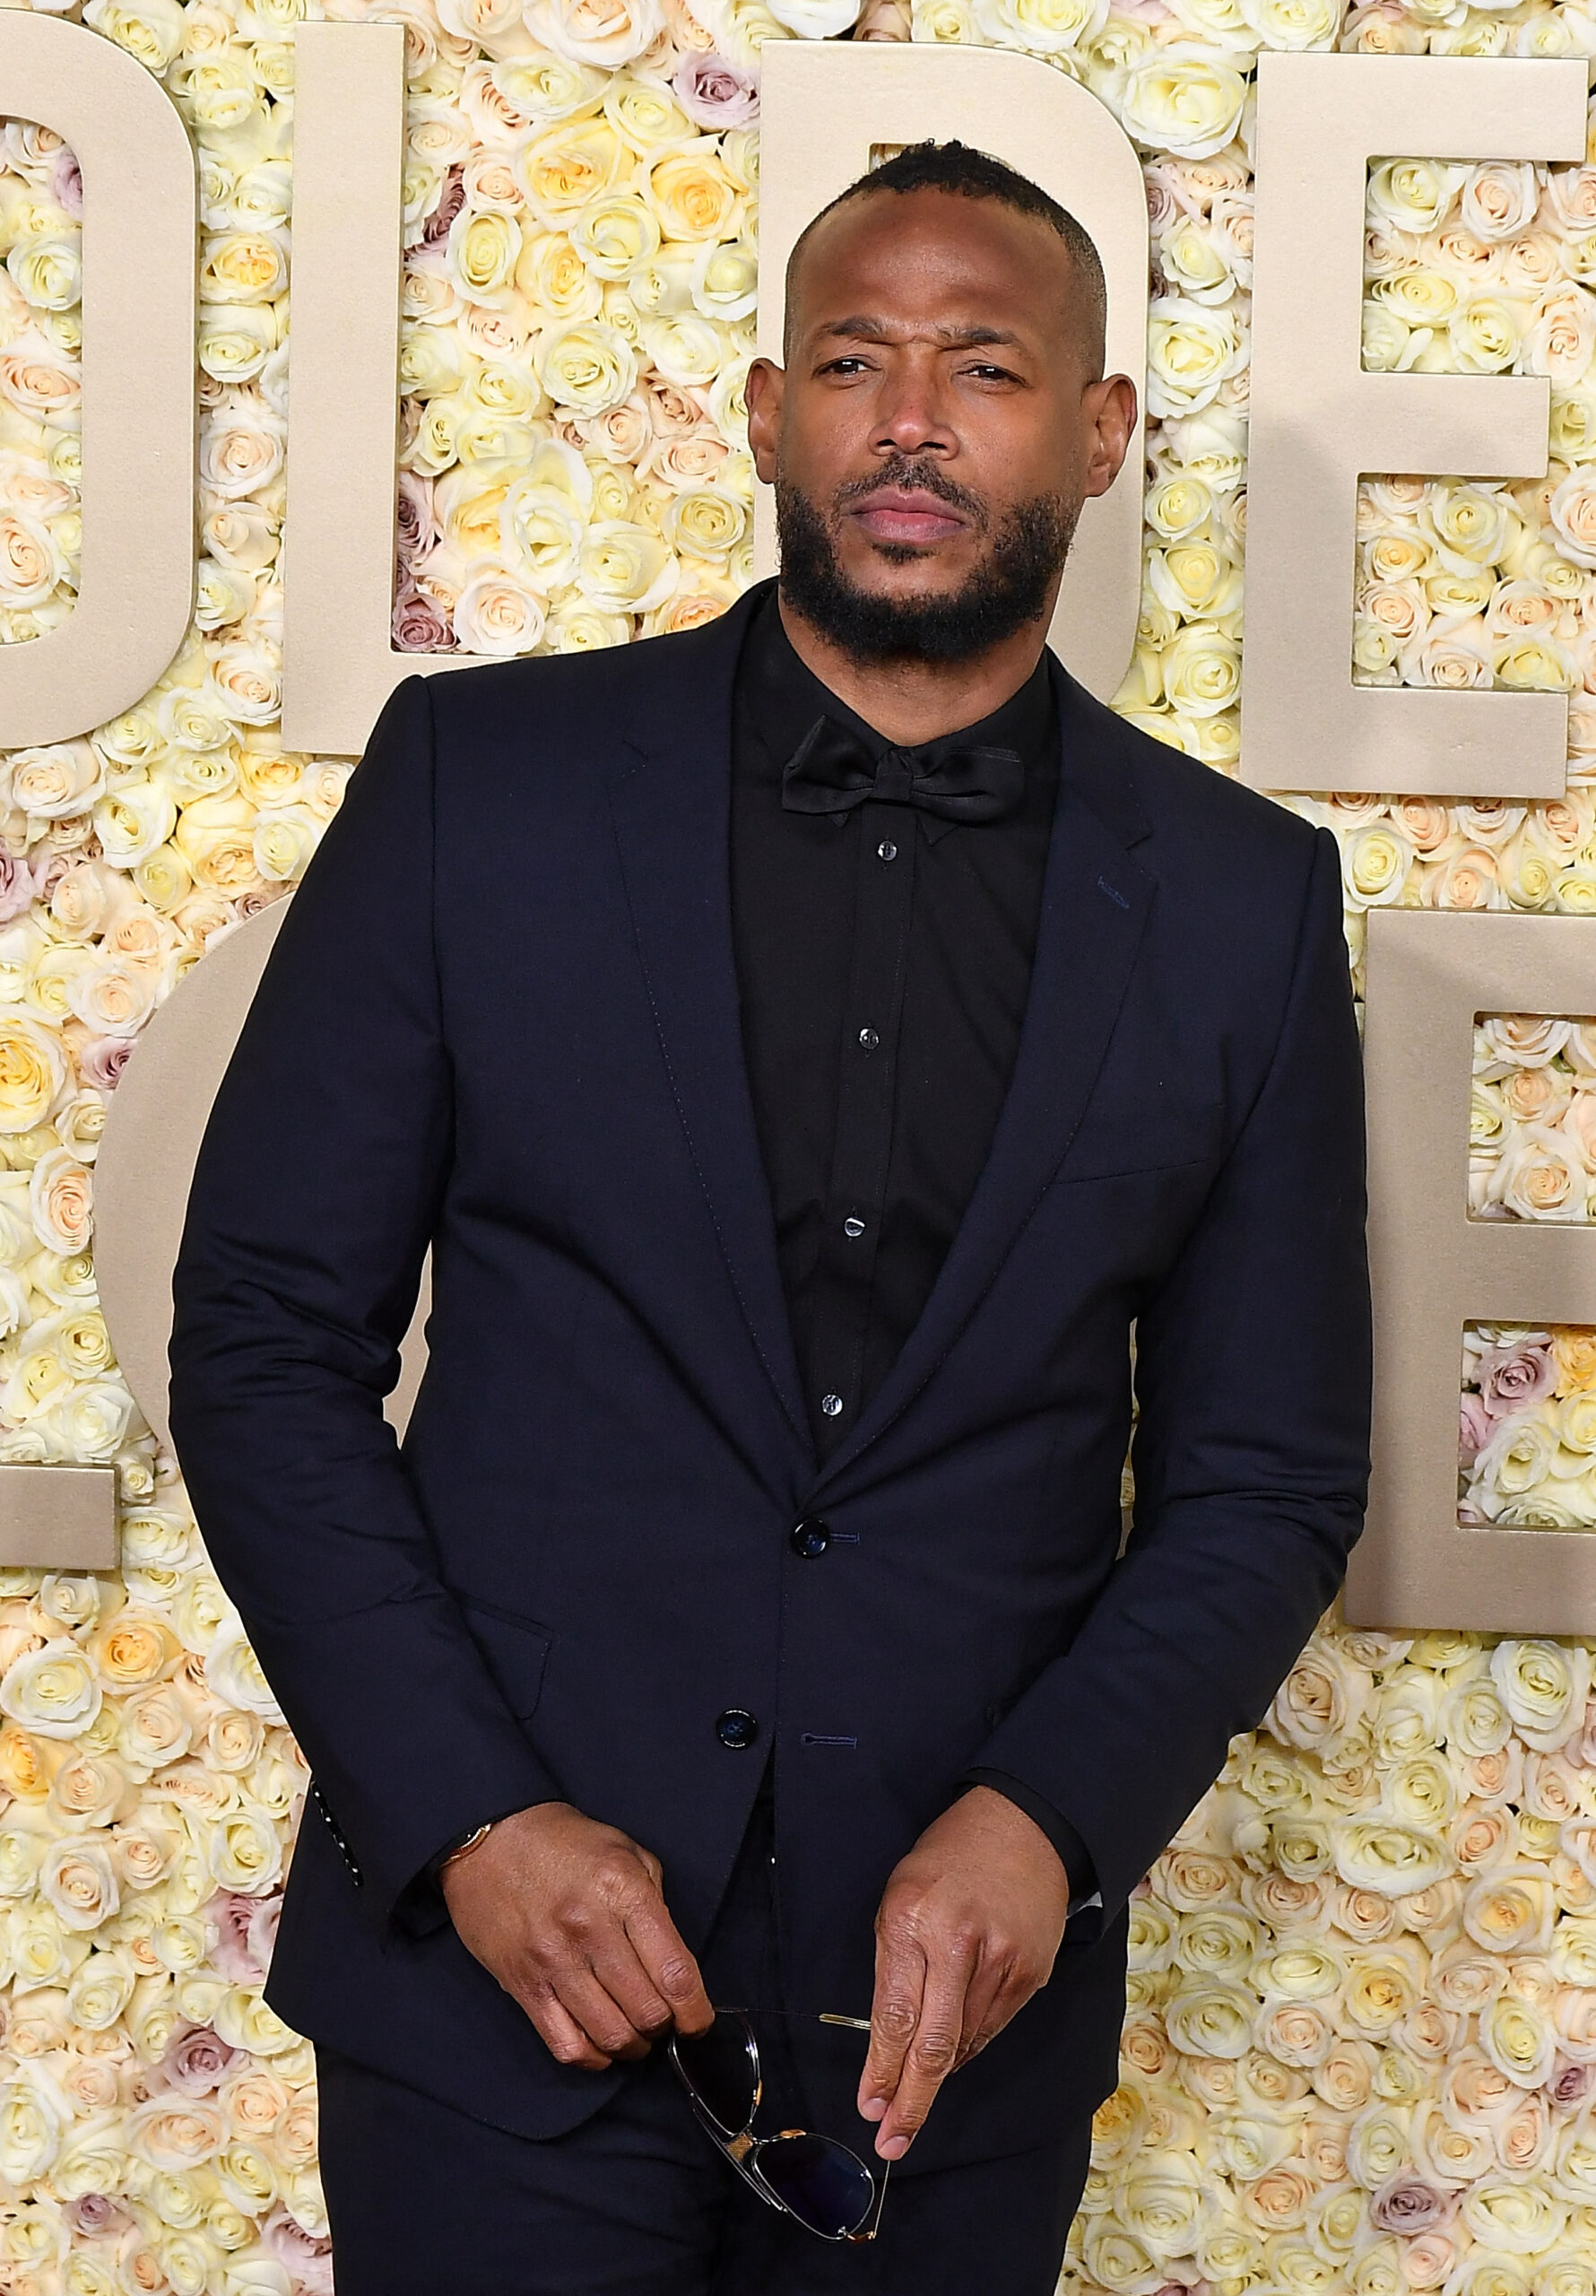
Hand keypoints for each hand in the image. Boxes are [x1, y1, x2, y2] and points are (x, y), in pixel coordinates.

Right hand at [441, 1801, 714, 2070]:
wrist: (491, 1838)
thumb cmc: (566, 1842)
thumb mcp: (627, 1852)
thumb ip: (655, 1904)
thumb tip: (673, 1961)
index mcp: (623, 1892)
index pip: (675, 1973)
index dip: (696, 2011)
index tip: (699, 2022)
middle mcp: (590, 1930)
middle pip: (646, 2012)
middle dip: (666, 2027)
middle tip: (666, 2021)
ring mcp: (553, 1962)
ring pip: (610, 2035)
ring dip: (633, 2047)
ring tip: (637, 2035)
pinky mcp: (523, 1985)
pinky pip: (566, 2045)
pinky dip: (593, 2058)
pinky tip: (602, 2045)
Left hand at [858, 1786, 1069, 2159]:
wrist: (1023, 1828)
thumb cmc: (948, 1861)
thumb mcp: (900, 1898)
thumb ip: (895, 1967)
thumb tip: (893, 2040)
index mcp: (912, 1920)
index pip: (895, 2014)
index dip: (882, 2069)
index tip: (870, 2107)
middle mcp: (958, 1944)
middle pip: (934, 2044)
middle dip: (911, 2101)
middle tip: (892, 2141)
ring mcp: (1002, 1961)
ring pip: (965, 2042)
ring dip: (938, 2075)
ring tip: (916, 2095)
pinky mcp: (1031, 1973)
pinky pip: (993, 2027)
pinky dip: (969, 2047)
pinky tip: (953, 2054)